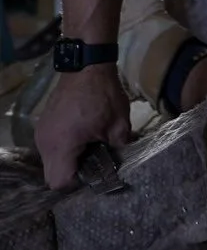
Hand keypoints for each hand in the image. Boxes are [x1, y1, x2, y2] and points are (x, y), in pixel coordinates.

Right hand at [34, 65, 132, 189]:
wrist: (86, 65)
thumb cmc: (103, 95)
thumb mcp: (119, 123)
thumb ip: (119, 146)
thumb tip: (122, 159)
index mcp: (62, 146)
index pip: (60, 182)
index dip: (78, 183)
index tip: (95, 173)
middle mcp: (45, 143)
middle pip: (52, 174)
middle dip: (72, 173)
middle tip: (94, 162)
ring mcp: (41, 133)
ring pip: (50, 160)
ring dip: (68, 159)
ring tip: (90, 147)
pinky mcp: (43, 124)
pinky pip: (50, 146)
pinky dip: (64, 147)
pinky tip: (81, 136)